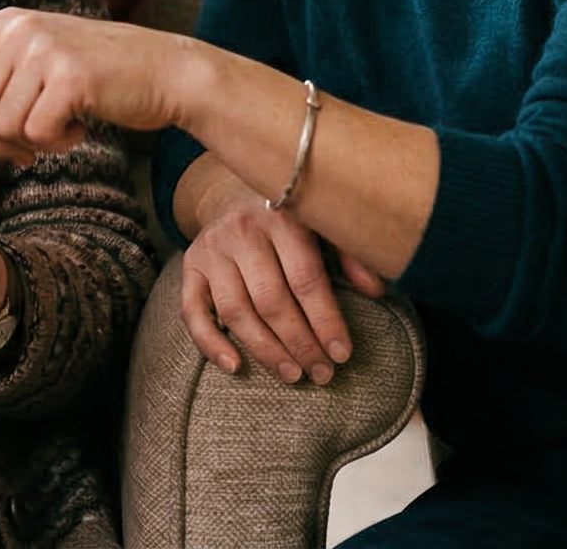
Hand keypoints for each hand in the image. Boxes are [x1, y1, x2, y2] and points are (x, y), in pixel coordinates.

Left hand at [0, 8, 199, 164]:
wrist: (168, 73)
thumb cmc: (102, 76)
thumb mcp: (41, 70)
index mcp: (8, 25)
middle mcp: (20, 31)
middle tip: (37, 136)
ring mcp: (44, 50)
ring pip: (3, 125)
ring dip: (33, 141)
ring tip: (67, 122)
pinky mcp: (69, 77)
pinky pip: (37, 133)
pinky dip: (59, 142)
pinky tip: (84, 123)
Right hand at [180, 195, 391, 385]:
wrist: (233, 192)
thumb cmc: (291, 216)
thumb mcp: (324, 223)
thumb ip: (350, 253)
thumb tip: (376, 291)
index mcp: (282, 216)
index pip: (305, 278)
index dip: (325, 320)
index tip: (341, 354)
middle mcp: (242, 230)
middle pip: (271, 299)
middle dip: (300, 343)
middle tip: (321, 373)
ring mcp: (212, 249)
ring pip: (236, 310)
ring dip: (265, 350)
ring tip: (292, 374)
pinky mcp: (190, 266)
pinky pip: (192, 312)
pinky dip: (211, 344)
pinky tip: (235, 367)